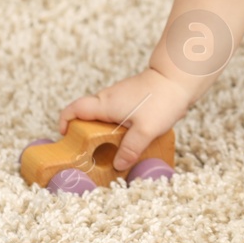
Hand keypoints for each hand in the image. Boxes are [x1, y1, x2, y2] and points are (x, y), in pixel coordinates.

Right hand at [57, 68, 193, 173]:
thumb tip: (117, 164)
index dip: (64, 122)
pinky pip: (117, 113)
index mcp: (105, 104)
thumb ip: (130, 149)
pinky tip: (128, 138)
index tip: (65, 136)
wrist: (179, 78)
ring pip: (104, 115)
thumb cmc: (161, 100)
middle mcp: (109, 98)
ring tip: (110, 150)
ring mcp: (121, 96)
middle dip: (85, 132)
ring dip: (103, 130)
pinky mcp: (132, 98)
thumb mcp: (146, 130)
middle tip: (90, 152)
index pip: (74, 109)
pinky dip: (117, 126)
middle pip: (87, 115)